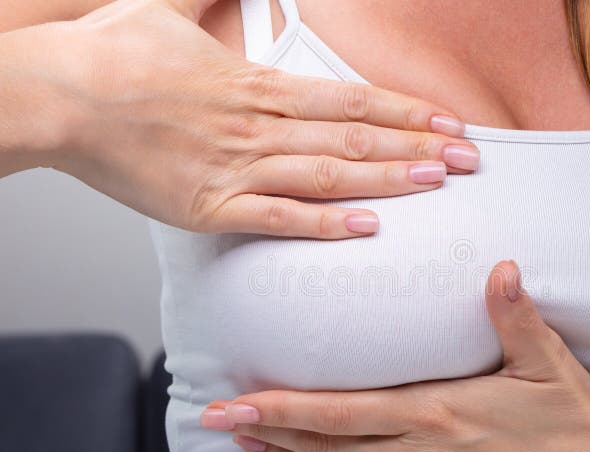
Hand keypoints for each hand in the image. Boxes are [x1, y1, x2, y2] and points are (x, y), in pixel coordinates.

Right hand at [6, 0, 477, 237]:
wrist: (56, 95)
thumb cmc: (110, 55)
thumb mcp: (168, 11)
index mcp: (257, 84)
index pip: (352, 96)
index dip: (406, 110)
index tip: (446, 122)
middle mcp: (259, 126)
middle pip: (356, 134)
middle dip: (418, 147)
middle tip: (468, 160)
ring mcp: (237, 167)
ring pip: (330, 173)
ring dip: (388, 179)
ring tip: (437, 185)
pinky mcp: (210, 207)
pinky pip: (278, 217)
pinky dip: (324, 224)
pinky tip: (366, 228)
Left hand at [203, 261, 589, 451]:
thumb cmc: (581, 435)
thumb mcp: (550, 368)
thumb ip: (515, 319)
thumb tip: (498, 266)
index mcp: (439, 413)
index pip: (340, 409)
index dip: (284, 405)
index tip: (239, 398)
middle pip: (325, 445)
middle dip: (267, 431)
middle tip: (217, 420)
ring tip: (242, 450)